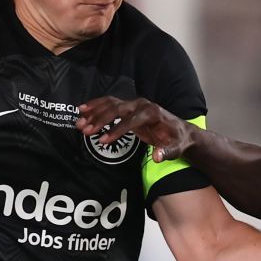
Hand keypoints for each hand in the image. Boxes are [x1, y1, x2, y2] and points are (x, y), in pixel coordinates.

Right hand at [76, 96, 191, 159]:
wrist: (181, 131)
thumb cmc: (177, 140)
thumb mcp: (176, 148)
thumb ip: (167, 152)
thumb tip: (156, 157)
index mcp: (152, 113)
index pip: (131, 120)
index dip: (117, 130)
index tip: (104, 141)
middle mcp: (142, 104)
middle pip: (117, 108)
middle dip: (100, 119)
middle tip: (85, 130)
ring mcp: (134, 104)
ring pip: (110, 103)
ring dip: (94, 112)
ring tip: (79, 122)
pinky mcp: (129, 107)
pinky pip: (109, 104)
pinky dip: (96, 106)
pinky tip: (83, 110)